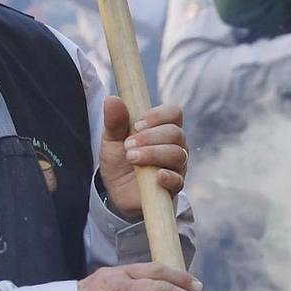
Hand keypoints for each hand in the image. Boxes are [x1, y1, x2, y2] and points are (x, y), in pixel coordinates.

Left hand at [99, 97, 187, 217]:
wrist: (117, 191)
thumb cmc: (119, 160)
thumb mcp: (112, 139)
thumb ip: (114, 120)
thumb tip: (112, 99)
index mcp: (163, 128)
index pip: (174, 113)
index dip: (158, 116)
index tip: (137, 125)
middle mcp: (175, 145)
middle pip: (175, 133)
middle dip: (150, 137)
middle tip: (127, 145)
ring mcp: (177, 166)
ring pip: (177, 154)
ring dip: (153, 154)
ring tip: (131, 158)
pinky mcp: (174, 186)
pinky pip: (179, 179)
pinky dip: (168, 176)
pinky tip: (156, 176)